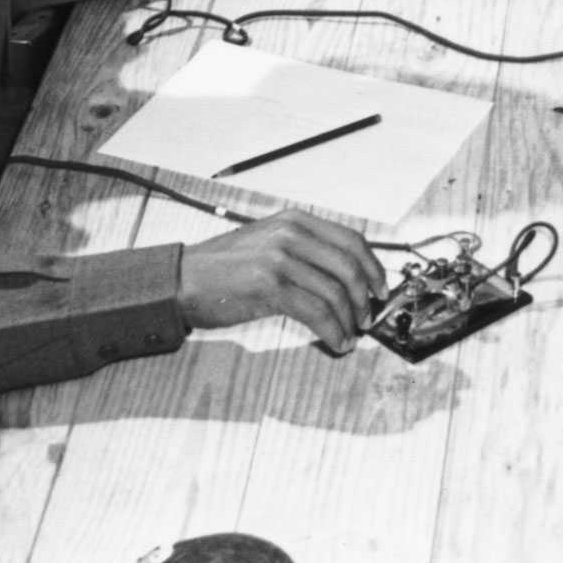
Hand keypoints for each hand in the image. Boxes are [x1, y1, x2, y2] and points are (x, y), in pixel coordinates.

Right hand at [176, 209, 385, 352]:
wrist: (181, 280)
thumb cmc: (223, 268)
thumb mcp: (268, 243)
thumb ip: (303, 250)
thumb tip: (342, 276)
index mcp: (295, 220)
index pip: (351, 239)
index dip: (372, 266)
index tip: (380, 288)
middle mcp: (291, 234)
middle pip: (349, 265)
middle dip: (365, 296)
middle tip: (368, 318)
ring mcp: (280, 258)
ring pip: (335, 292)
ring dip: (349, 320)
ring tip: (350, 336)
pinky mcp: (270, 286)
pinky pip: (316, 312)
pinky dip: (333, 331)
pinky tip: (335, 342)